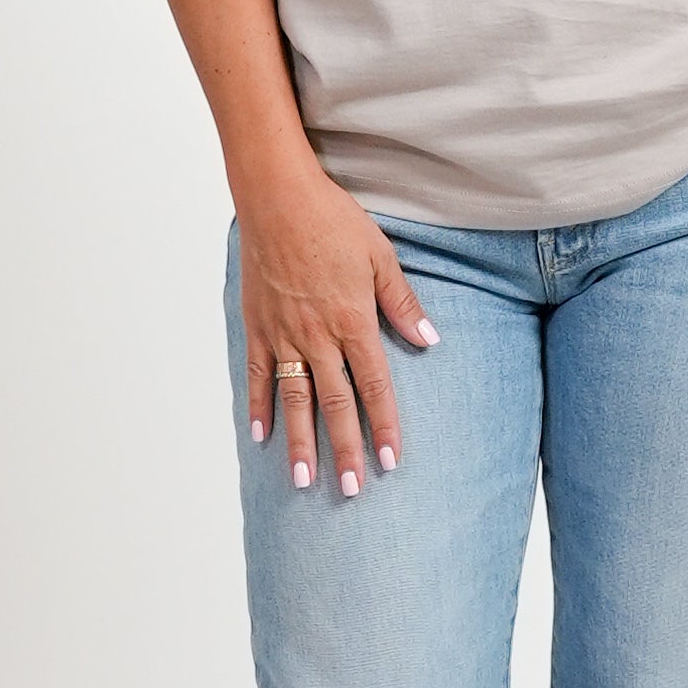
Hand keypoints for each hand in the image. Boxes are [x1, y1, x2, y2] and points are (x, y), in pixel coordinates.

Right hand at [238, 159, 437, 493]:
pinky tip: (261, 435)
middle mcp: (317, 336)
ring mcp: (283, 333)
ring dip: (299, 442)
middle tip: (351, 490)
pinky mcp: (256, 324)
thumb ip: (402, 304)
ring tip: (303, 480)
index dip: (384, 426)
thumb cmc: (332, 220)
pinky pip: (256, 374)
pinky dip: (258, 405)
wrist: (277, 196)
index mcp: (352, 321)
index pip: (374, 387)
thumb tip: (430, 340)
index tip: (391, 462)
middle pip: (334, 404)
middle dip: (345, 450)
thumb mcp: (381, 256)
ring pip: (294, 399)